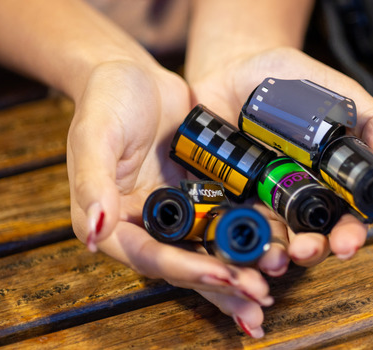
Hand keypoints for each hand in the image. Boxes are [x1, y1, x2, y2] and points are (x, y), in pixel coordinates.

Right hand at [66, 60, 273, 335]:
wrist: (136, 75)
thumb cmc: (106, 101)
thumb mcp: (96, 135)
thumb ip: (93, 181)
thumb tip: (92, 232)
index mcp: (115, 222)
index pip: (153, 257)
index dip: (189, 269)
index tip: (224, 276)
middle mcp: (148, 225)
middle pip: (187, 264)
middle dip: (223, 284)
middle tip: (259, 297)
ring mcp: (179, 213)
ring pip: (212, 250)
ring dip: (240, 272)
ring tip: (271, 292)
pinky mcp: (203, 196)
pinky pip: (229, 221)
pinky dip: (251, 238)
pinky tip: (280, 250)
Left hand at [189, 46, 372, 270]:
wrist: (228, 68)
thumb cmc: (284, 79)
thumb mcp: (334, 88)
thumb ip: (369, 116)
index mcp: (329, 178)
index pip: (347, 217)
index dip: (351, 233)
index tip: (349, 242)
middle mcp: (297, 195)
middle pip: (311, 236)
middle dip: (314, 250)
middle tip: (307, 250)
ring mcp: (259, 199)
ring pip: (272, 239)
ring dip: (276, 254)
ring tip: (275, 257)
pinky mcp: (225, 197)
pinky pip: (230, 225)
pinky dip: (234, 238)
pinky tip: (237, 242)